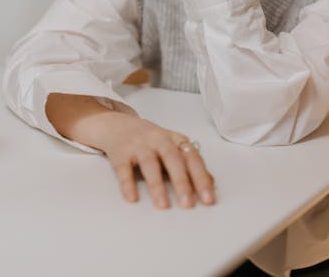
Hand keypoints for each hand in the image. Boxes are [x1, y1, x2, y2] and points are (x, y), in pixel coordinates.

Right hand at [95, 112, 214, 208]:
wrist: (116, 124)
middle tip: (187, 204)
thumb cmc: (149, 139)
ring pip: (149, 162)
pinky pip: (123, 168)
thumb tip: (212, 182)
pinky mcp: (119, 152)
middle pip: (172, 158)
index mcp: (174, 139)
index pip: (191, 157)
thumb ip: (190, 163)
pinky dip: (127, 183)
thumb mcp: (172, 146)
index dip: (201, 177)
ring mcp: (138, 144)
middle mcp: (157, 139)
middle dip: (181, 181)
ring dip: (156, 184)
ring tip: (162, 205)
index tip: (208, 199)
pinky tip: (132, 197)